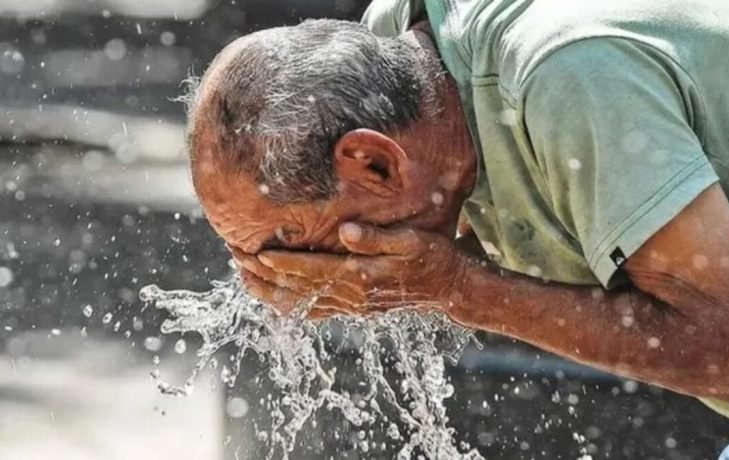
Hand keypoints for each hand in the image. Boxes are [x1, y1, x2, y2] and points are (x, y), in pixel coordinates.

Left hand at [231, 223, 472, 317]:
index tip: (253, 252)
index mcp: (361, 278)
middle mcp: (351, 297)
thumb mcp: (412, 241)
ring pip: (300, 304)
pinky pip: (314, 312)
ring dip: (269, 291)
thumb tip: (347, 232)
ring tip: (242, 277)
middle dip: (264, 274)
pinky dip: (289, 307)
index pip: (311, 270)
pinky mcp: (354, 309)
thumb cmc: (433, 258)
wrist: (451, 289)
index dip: (280, 262)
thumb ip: (377, 238)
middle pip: (298, 288)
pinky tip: (273, 299)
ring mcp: (351, 306)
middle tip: (235, 257)